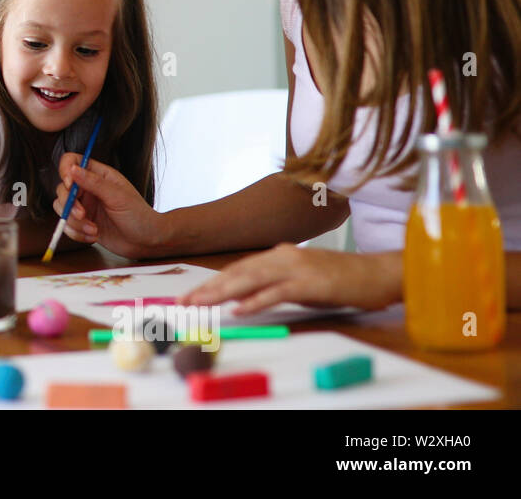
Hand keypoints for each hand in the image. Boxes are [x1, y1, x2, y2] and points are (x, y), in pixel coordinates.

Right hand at [52, 154, 166, 257]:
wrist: (146, 242)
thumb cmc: (139, 215)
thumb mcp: (118, 196)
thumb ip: (93, 182)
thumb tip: (72, 169)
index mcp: (98, 175)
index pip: (72, 162)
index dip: (65, 171)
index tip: (69, 185)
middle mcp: (88, 189)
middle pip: (62, 189)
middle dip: (70, 205)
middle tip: (83, 215)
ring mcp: (84, 207)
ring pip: (62, 210)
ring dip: (75, 223)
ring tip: (94, 230)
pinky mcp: (82, 224)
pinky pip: (67, 226)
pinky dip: (77, 233)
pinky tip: (94, 236)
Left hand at [178, 245, 402, 314]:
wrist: (379, 273)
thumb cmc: (341, 279)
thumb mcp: (301, 278)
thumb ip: (274, 282)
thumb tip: (244, 295)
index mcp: (279, 254)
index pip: (238, 268)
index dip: (212, 281)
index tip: (191, 295)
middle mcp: (283, 256)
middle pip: (238, 272)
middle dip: (208, 288)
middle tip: (185, 302)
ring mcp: (296, 268)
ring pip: (250, 279)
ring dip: (222, 293)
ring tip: (201, 304)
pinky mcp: (310, 283)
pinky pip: (276, 292)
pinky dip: (255, 300)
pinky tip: (238, 309)